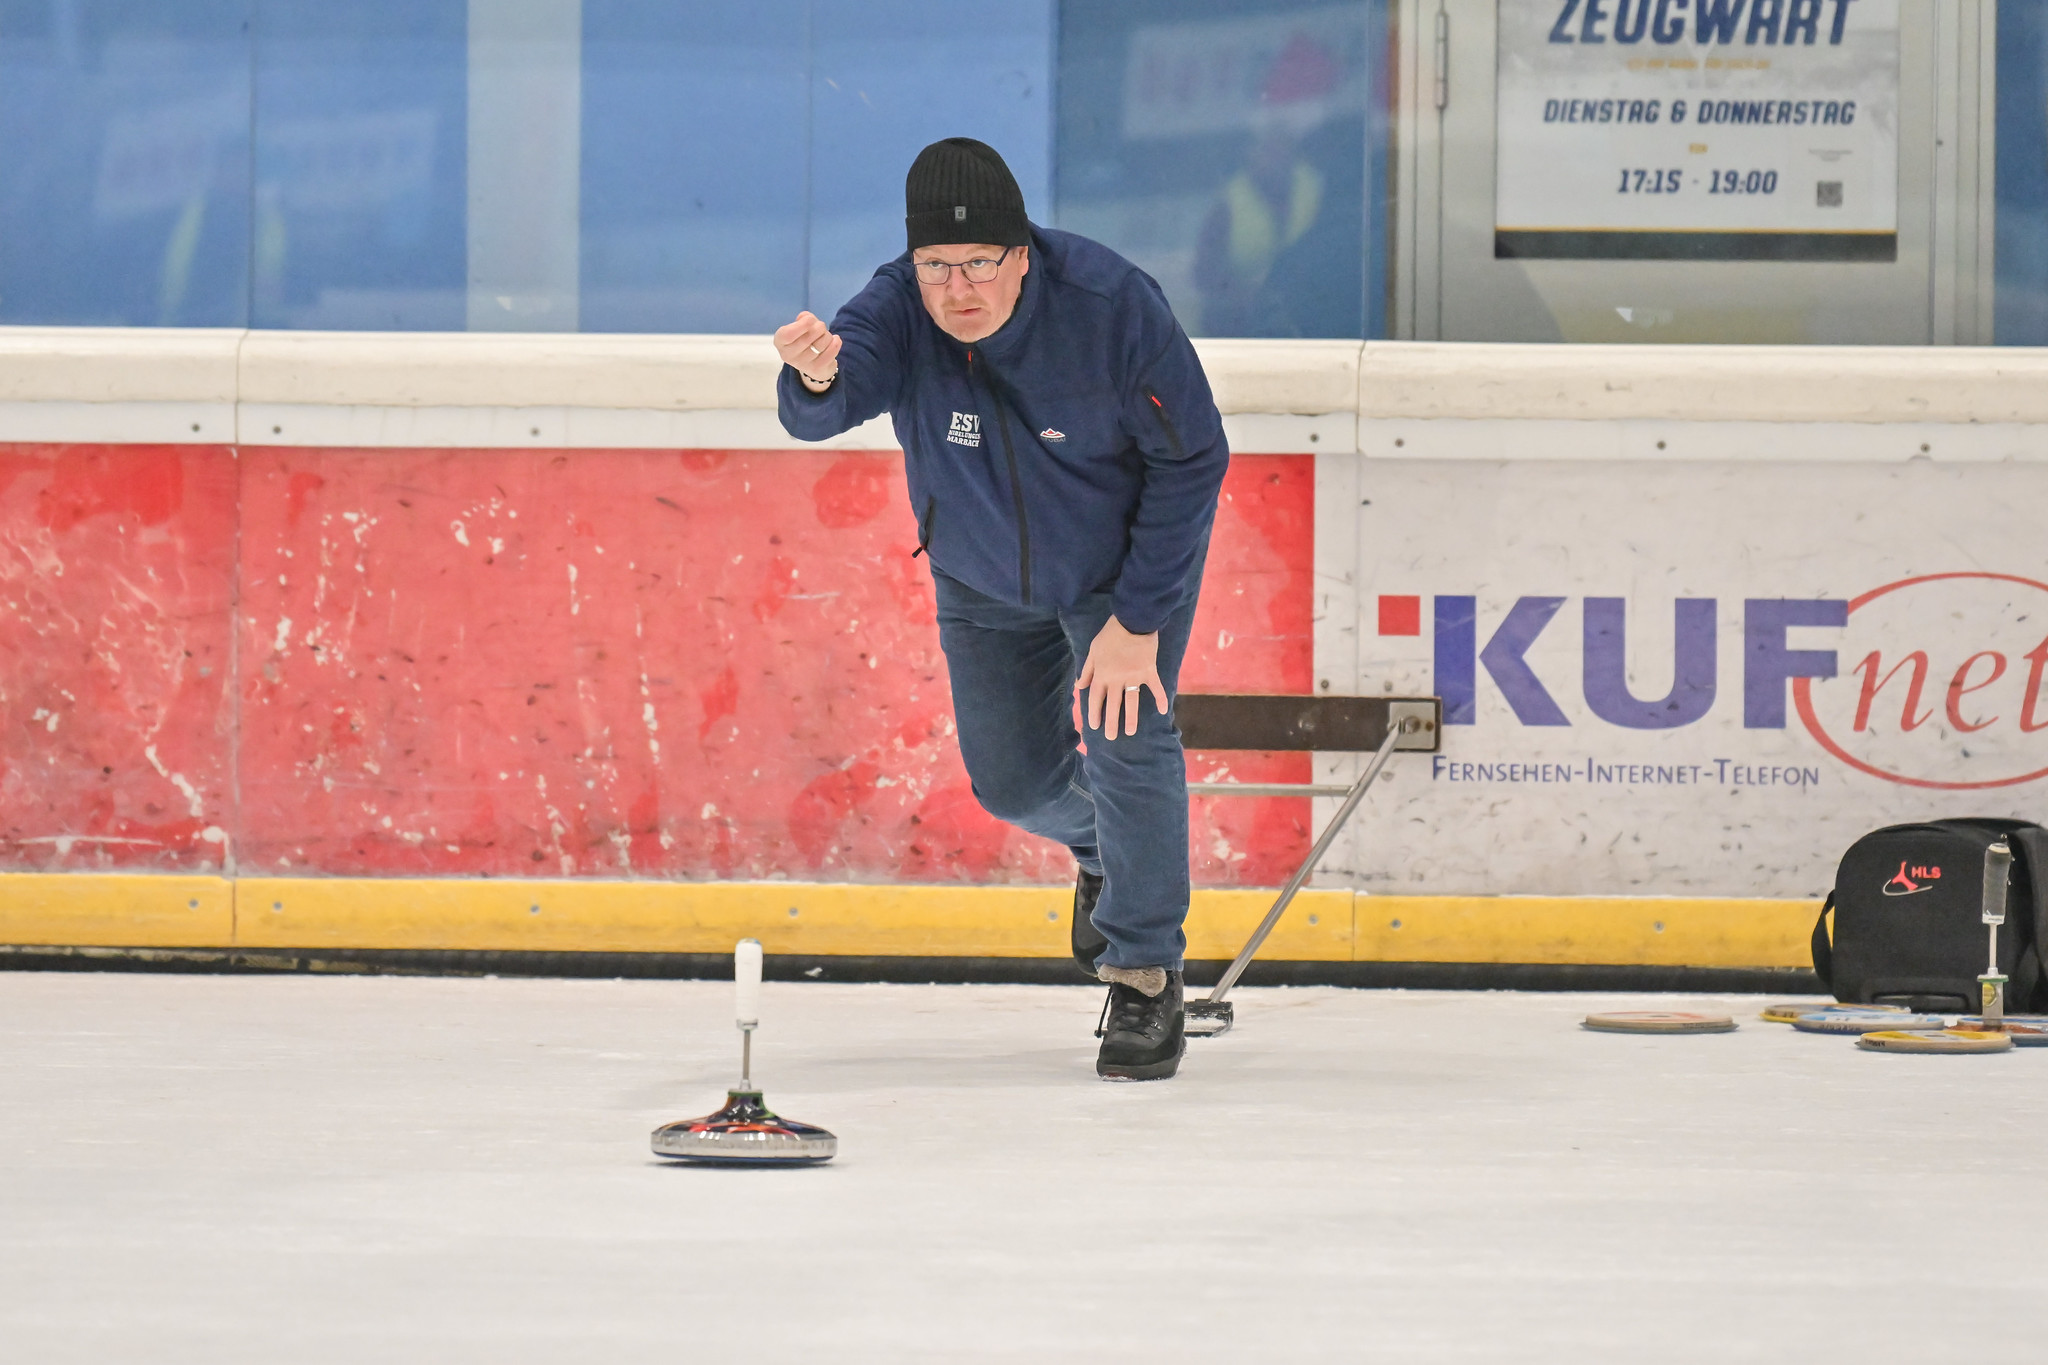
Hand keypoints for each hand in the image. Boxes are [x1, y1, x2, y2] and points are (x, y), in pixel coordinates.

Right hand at [773, 311, 840, 390]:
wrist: (812, 362)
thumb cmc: (804, 338)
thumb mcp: (800, 326)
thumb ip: (804, 319)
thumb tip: (807, 318)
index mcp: (780, 341)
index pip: (788, 334)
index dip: (803, 324)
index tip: (810, 319)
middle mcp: (788, 355)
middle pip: (809, 336)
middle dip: (819, 326)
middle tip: (820, 327)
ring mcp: (802, 364)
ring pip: (821, 342)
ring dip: (827, 335)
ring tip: (824, 337)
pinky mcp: (817, 370)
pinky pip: (831, 351)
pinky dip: (836, 343)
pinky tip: (835, 340)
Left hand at [1077, 616, 1166, 741]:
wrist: (1133, 621)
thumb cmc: (1111, 634)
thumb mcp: (1093, 650)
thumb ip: (1087, 669)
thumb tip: (1079, 686)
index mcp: (1102, 673)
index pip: (1096, 698)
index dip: (1094, 712)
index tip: (1094, 726)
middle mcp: (1117, 678)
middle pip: (1113, 704)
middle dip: (1111, 723)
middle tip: (1112, 738)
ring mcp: (1134, 676)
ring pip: (1132, 701)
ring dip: (1131, 718)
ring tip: (1131, 732)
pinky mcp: (1149, 671)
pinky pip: (1156, 687)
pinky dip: (1160, 698)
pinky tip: (1163, 711)